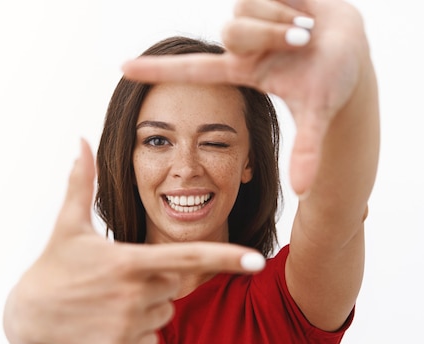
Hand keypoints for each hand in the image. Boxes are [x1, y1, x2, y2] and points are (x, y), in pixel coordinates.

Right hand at [7, 139, 264, 343]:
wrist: (30, 316)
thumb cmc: (54, 265)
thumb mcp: (68, 223)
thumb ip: (81, 182)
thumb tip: (80, 141)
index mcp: (128, 260)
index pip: (187, 257)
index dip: (226, 257)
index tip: (258, 260)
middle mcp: (133, 294)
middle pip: (174, 285)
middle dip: (157, 280)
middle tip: (120, 277)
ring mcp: (127, 325)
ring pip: (164, 314)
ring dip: (148, 307)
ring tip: (110, 300)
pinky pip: (151, 339)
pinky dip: (137, 332)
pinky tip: (108, 321)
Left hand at [121, 0, 369, 195]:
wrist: (355, 45)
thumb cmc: (332, 80)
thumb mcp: (318, 112)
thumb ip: (307, 150)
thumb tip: (302, 191)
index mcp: (241, 71)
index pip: (191, 70)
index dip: (158, 69)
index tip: (122, 68)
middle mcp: (239, 45)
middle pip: (233, 32)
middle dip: (271, 34)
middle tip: (301, 42)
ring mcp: (249, 18)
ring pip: (248, 10)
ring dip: (285, 21)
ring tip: (305, 32)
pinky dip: (292, 1)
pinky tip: (303, 11)